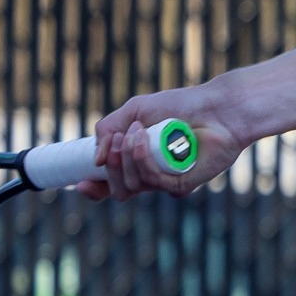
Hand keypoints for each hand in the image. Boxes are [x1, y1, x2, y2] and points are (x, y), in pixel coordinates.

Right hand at [79, 78, 249, 200]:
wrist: (216, 108)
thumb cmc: (180, 106)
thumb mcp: (135, 111)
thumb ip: (107, 129)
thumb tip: (96, 159)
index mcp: (138, 162)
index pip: (110, 185)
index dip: (93, 188)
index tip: (79, 182)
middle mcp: (151, 176)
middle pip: (117, 190)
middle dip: (110, 167)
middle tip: (117, 140)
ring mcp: (165, 183)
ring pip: (130, 188)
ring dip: (126, 158)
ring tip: (136, 132)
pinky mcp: (181, 186)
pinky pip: (151, 182)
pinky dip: (141, 159)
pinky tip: (144, 138)